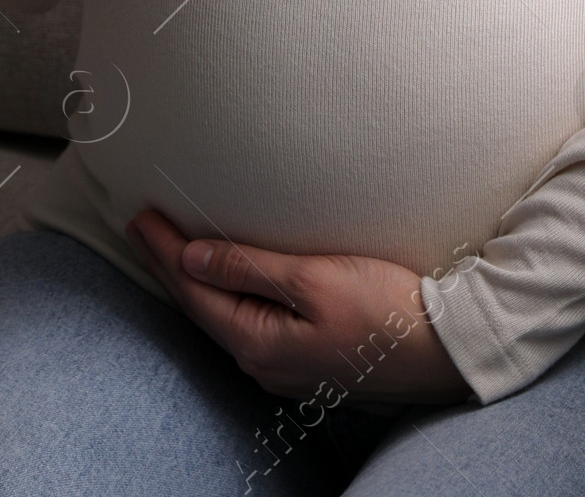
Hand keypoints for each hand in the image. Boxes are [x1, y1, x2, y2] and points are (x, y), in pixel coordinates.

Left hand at [127, 209, 471, 405]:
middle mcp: (264, 363)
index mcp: (259, 343)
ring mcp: (286, 367)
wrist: (444, 349)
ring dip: (199, 281)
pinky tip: (229, 280)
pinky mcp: (308, 359)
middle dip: (172, 266)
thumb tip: (191, 259)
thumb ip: (249, 269)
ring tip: (176, 249)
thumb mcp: (314, 279)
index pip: (194, 291)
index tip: (140, 217)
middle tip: (145, 227)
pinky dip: (229, 295)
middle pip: (203, 308)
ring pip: (225, 317)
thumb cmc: (386, 307)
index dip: (164, 252)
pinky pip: (250, 323)